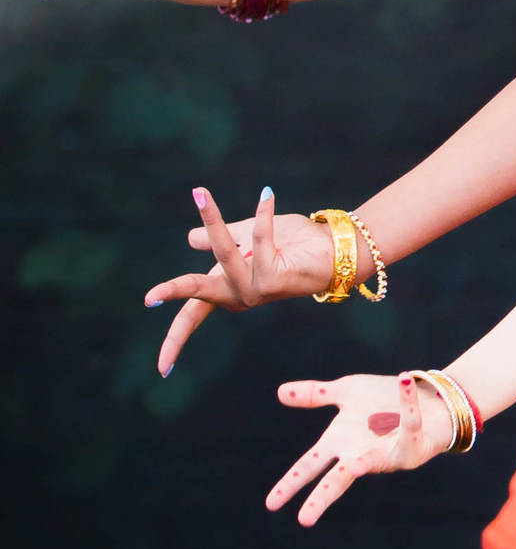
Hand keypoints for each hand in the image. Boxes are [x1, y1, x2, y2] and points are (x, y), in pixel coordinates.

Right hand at [144, 186, 337, 376]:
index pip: (193, 311)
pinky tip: (267, 195)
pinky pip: (258, 239)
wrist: (333, 246)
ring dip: (213, 220)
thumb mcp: (248, 237)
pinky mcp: (273, 279)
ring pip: (224, 253)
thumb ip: (222, 238)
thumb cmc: (294, 243)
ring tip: (199, 193)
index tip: (158, 355)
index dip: (176, 333)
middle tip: (149, 298)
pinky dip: (262, 215)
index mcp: (229, 290)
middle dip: (174, 291)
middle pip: (197, 295)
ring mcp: (256, 291)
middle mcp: (240, 296)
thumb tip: (190, 238)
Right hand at [267, 370, 454, 527]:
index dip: (290, 484)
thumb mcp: (346, 392)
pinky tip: (404, 382)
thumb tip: (280, 392)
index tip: (271, 504)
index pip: (308, 467)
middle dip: (322, 497)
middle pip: (337, 479)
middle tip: (304, 520)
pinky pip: (409, 422)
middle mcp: (360, 454)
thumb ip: (316, 394)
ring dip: (366, 463)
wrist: (424, 400)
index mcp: (340, 444)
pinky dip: (408, 404)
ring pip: (373, 461)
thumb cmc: (382, 402)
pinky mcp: (411, 441)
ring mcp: (386, 452)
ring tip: (355, 467)